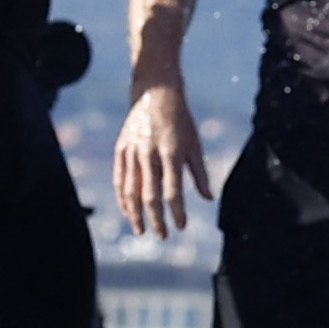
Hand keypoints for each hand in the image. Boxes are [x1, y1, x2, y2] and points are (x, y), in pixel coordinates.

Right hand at [114, 82, 210, 235]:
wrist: (155, 92)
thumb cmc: (180, 120)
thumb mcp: (194, 144)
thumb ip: (199, 173)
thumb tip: (209, 199)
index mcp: (171, 152)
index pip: (173, 190)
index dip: (177, 212)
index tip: (181, 226)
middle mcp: (150, 153)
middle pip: (150, 194)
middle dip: (156, 218)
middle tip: (162, 235)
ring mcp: (133, 151)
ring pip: (131, 190)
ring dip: (135, 213)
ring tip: (141, 230)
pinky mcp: (121, 149)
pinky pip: (119, 179)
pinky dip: (123, 198)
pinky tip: (128, 212)